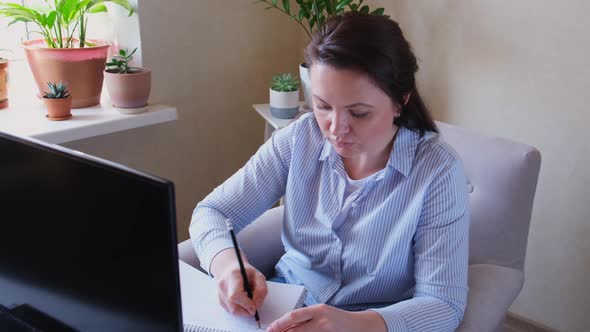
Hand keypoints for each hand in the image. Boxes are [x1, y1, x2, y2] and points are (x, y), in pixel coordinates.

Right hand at [211, 249, 267, 317]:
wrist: (230, 268)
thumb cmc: (246, 272)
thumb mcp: (259, 276)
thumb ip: (261, 290)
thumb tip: (256, 305)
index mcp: (233, 276)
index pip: (235, 295)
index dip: (246, 304)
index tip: (254, 307)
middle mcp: (223, 284)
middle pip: (233, 306)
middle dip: (246, 310)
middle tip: (253, 307)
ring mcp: (220, 293)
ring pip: (231, 310)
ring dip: (242, 310)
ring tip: (248, 301)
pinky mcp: (219, 299)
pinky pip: (230, 310)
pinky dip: (238, 308)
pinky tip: (241, 300)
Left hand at [266, 304, 386, 331]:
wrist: (360, 326)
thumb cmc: (339, 320)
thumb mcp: (322, 313)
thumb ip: (306, 318)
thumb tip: (286, 325)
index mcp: (319, 309)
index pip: (294, 315)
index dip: (280, 323)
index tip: (270, 328)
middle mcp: (322, 320)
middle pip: (296, 329)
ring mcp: (326, 331)